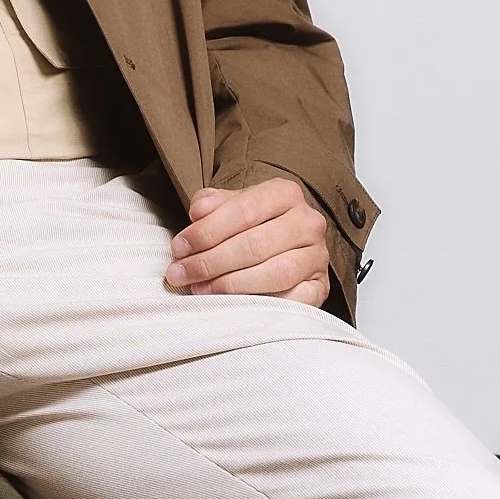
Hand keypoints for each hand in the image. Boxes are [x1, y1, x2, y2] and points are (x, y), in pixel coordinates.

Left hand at [165, 175, 330, 304]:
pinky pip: (293, 300)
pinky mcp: (320, 287)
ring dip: (231, 285)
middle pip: (256, 244)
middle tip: (181, 274)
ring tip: (200, 289)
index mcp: (285, 193)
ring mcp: (317, 256)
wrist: (284, 249)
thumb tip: (198, 212)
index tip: (179, 248)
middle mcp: (308, 222)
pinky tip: (234, 305)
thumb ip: (211, 204)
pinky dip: (262, 304)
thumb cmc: (250, 227)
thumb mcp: (228, 207)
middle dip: (211, 262)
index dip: (207, 232)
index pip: (245, 211)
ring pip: (275, 273)